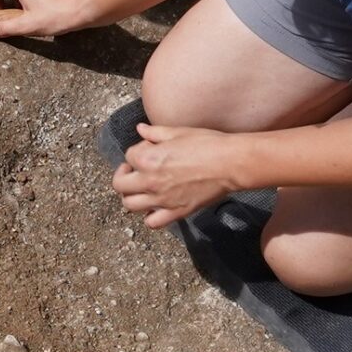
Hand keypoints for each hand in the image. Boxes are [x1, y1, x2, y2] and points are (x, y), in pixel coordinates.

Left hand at [112, 123, 244, 227]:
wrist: (231, 163)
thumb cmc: (207, 144)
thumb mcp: (178, 132)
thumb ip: (154, 133)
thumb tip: (140, 129)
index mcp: (148, 159)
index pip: (128, 156)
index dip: (138, 151)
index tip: (150, 149)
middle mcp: (150, 181)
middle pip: (120, 184)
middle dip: (124, 175)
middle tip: (135, 170)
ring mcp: (162, 199)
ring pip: (130, 205)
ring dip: (131, 196)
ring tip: (141, 189)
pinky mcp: (176, 212)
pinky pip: (152, 222)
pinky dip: (150, 217)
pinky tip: (155, 207)